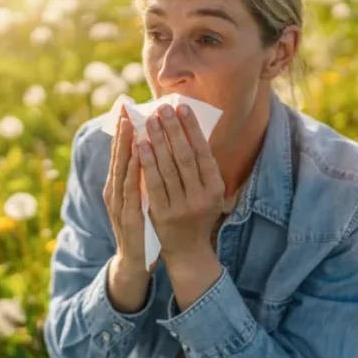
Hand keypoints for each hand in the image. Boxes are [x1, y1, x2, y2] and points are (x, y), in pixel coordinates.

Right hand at [102, 106, 148, 276]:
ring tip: (130, 124)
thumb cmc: (142, 227)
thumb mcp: (140, 197)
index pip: (120, 153)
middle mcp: (114, 191)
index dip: (122, 130)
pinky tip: (138, 157)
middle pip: (117, 157)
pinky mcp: (127, 217)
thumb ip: (142, 177)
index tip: (125, 108)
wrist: (135, 262)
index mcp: (117, 186)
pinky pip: (131, 190)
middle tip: (124, 107)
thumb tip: (151, 150)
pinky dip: (133, 172)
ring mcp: (118, 204)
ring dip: (126, 146)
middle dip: (122, 131)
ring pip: (121, 170)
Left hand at [138, 103, 224, 269]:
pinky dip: (147, 163)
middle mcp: (202, 197)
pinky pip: (154, 184)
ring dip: (158, 142)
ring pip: (168, 168)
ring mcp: (182, 207)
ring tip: (150, 122)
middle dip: (173, 130)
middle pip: (185, 157)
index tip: (181, 108)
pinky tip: (141, 146)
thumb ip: (200, 166)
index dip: (192, 129)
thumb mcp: (208, 192)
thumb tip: (188, 129)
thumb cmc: (197, 212)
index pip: (203, 152)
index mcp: (216, 188)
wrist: (188, 250)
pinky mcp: (163, 215)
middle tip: (162, 108)